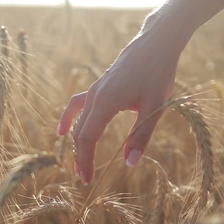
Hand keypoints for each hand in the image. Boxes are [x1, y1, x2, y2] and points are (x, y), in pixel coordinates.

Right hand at [57, 22, 187, 184]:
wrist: (156, 43)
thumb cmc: (158, 73)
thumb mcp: (154, 106)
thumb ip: (141, 136)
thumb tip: (130, 164)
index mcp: (106, 103)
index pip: (87, 138)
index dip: (86, 160)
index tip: (88, 180)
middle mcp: (95, 97)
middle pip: (80, 132)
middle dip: (80, 156)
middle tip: (85, 178)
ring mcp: (94, 90)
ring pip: (78, 121)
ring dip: (76, 142)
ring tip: (76, 161)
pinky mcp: (98, 86)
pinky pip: (77, 105)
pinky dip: (69, 119)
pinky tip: (64, 130)